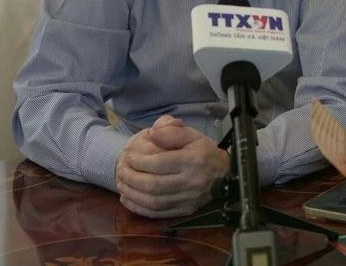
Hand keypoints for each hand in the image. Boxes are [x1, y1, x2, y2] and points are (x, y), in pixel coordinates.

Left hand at [115, 115, 229, 217]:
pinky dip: (139, 208)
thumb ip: (172, 132)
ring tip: (121, 184)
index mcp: (194, 160)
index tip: (129, 156)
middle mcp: (192, 181)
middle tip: (121, 170)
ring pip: (153, 201)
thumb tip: (152, 135)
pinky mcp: (185, 210)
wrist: (225, 173)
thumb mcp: (192, 135)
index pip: (160, 163)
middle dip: (132, 178)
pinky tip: (128, 199)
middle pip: (153, 184)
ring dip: (132, 194)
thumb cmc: (205, 151)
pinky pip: (158, 213)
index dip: (139, 161)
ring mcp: (189, 199)